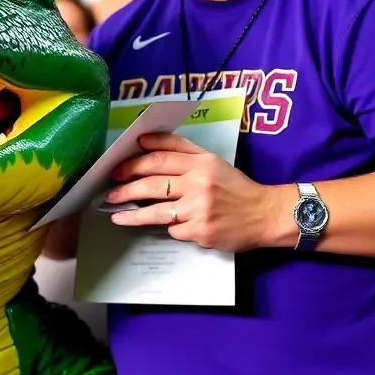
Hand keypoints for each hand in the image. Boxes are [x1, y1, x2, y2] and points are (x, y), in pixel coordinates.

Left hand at [104, 133, 282, 251]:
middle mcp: (199, 185)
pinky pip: (174, 230)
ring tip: (116, 215)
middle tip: (111, 191)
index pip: (160, 159)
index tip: (117, 167)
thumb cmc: (235, 187)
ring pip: (157, 212)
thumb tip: (146, 142)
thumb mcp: (212, 161)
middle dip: (126, 188)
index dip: (134, 163)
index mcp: (201, 164)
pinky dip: (170, 228)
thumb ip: (181, 150)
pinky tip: (169, 226)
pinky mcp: (201, 232)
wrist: (263, 215)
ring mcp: (199, 210)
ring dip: (132, 215)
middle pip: (153, 184)